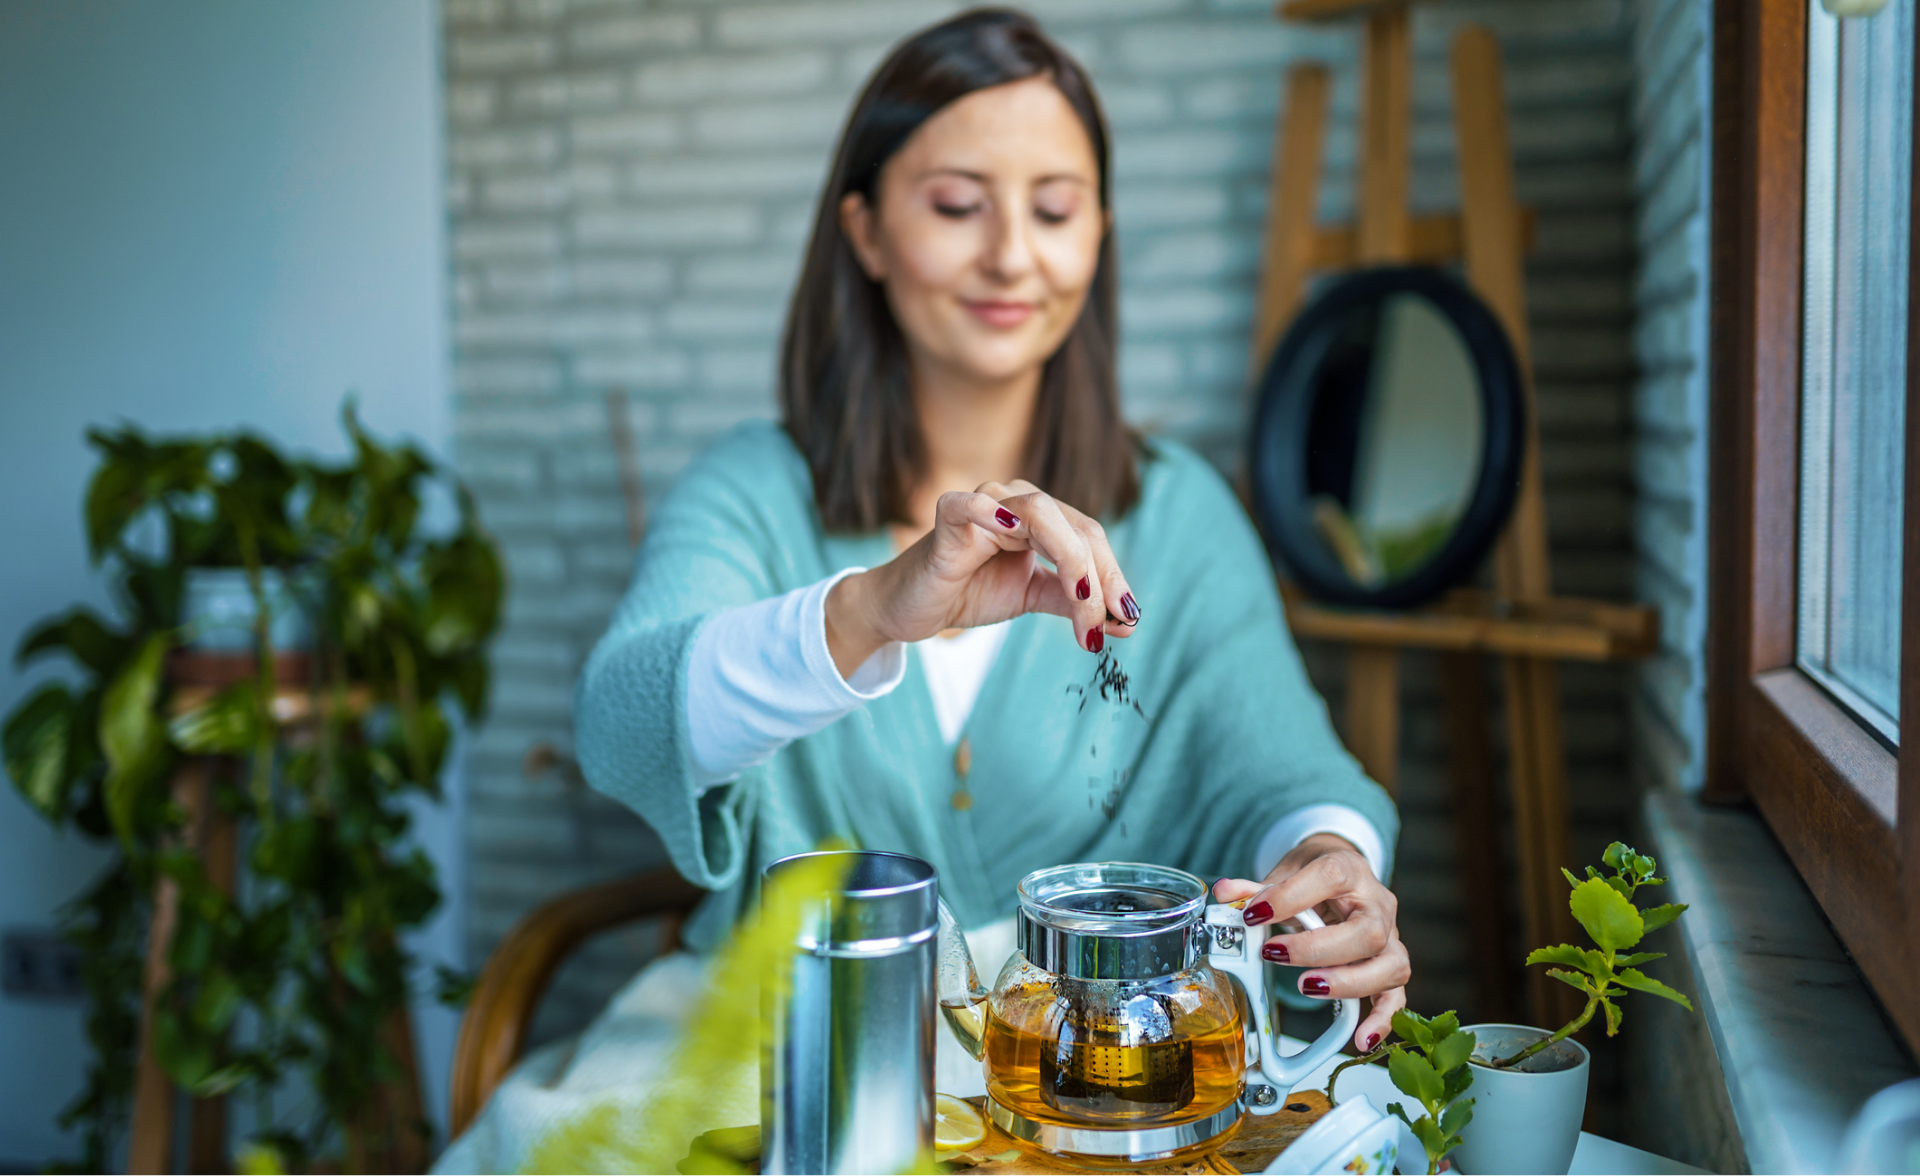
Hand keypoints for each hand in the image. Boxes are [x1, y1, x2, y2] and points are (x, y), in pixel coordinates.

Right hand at [823, 479, 1140, 676]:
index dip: (1113, 577)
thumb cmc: (970, 592)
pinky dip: (992, 514)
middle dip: (1097, 578)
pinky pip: (971, 505)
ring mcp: (984, 503)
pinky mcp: (948, 516)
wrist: (913, 608)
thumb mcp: (1033, 597)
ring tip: (1081, 600)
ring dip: (1070, 561)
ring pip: (1041, 515)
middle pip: (1075, 527)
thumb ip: (1075, 604)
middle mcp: (1018, 500)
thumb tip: (1126, 624)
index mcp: (1042, 516)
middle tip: (1102, 624)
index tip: (1128, 621)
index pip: (1091, 538)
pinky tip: (1011, 532)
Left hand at [1212, 832, 1409, 1053]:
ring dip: (1349, 983)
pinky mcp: (1390, 963)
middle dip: (1318, 949)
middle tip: (1275, 955)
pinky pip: (1397, 995)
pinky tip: (1361, 1038)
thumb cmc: (1314, 874)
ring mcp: (1390, 935)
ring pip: (1391, 964)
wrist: (1343, 872)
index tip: (1254, 914)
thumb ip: (1256, 888)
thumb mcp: (1285, 872)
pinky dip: (1382, 1019)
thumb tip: (1224, 894)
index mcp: (1349, 869)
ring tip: (1307, 986)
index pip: (1330, 876)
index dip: (1290, 896)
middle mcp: (1377, 903)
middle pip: (1368, 931)